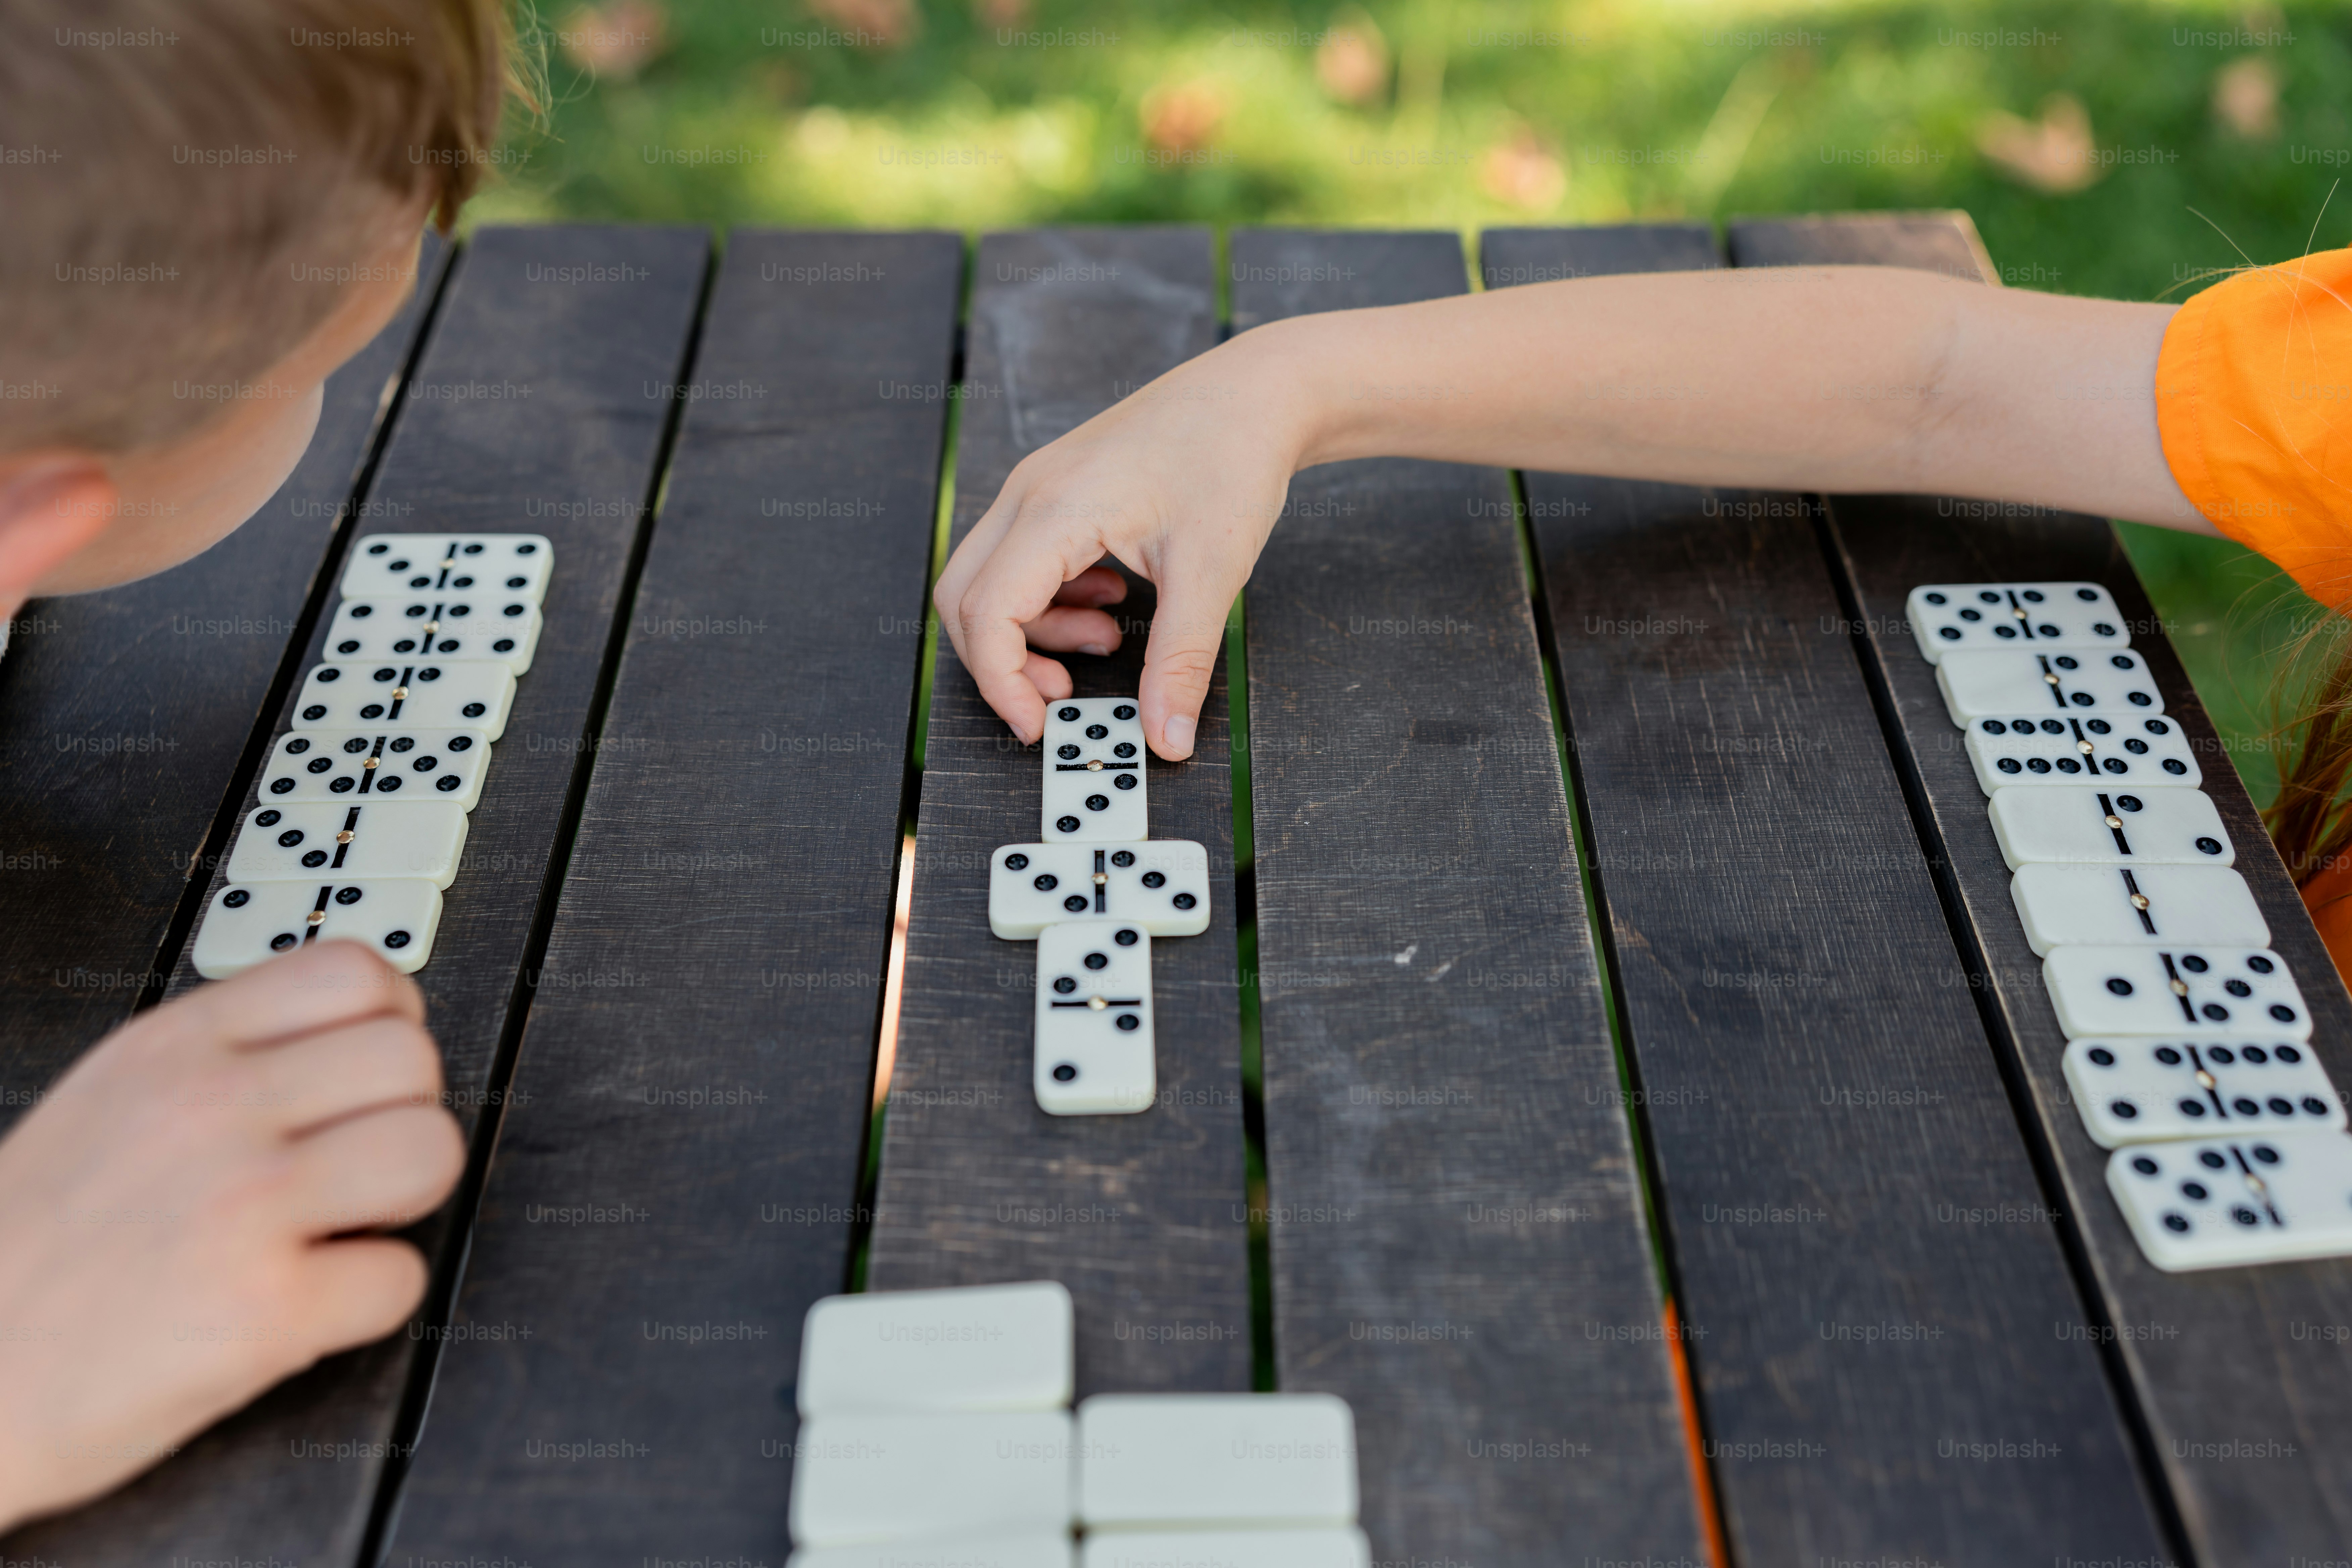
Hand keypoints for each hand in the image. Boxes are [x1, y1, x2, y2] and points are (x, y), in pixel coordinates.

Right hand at [0, 942, 464, 1531]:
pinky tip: (303, 1305)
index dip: (388, 1024)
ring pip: (432, 1152)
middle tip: (351, 1164)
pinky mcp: (267, 1309)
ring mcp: (245, 1205)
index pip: (354, 971)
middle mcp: (213, 1110)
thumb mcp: (112, 1100)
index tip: (366, 1073)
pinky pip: (401, 1278)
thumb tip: (343, 1035)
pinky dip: (365, 1302)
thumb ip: (223, 1058)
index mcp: (174, 1050)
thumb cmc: (28, 1251)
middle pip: (414, 1060)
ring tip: (338, 1227)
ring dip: (402, 1199)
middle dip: (401, 1115)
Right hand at [932, 325, 1315, 759]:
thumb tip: (1166, 739)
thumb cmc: (1232, 458)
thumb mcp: (1212, 573)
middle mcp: (1030, 492)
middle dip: (1004, 661)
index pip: (986, 611)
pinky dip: (1052, 599)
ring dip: (1034, 630)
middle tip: (1064, 695)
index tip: (1041, 726)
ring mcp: (1037, 486)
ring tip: (1108, 638)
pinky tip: (1111, 601)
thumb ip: (1180, 662)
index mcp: (1056, 508)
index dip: (1002, 681)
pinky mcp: (1055, 490)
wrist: (1256, 393)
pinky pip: (1021, 559)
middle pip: (965, 597)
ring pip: (989, 580)